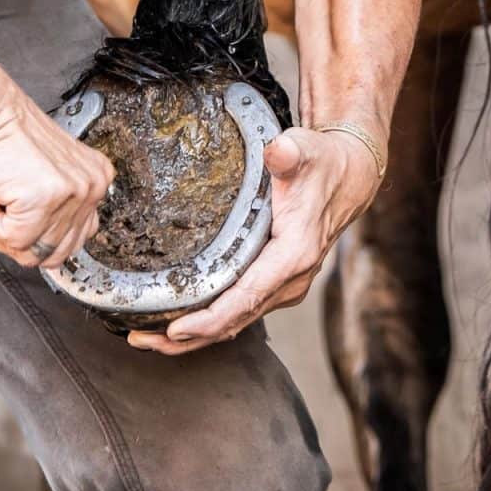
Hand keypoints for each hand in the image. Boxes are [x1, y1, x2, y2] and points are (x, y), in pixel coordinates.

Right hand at [0, 93, 113, 269]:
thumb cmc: (2, 138)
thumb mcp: (49, 175)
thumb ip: (62, 209)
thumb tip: (56, 246)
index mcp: (96, 180)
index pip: (76, 240)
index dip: (39, 232)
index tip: (22, 207)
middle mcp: (92, 187)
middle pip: (57, 253)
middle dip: (22, 238)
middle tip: (7, 206)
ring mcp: (71, 194)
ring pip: (34, 253)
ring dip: (4, 230)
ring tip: (1, 195)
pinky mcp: (43, 200)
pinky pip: (12, 240)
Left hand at [128, 124, 382, 354]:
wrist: (349, 176)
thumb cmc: (322, 164)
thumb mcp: (305, 150)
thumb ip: (288, 153)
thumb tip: (277, 151)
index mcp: (295, 254)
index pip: (248, 297)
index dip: (211, 318)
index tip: (176, 329)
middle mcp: (291, 280)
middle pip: (235, 321)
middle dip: (188, 337)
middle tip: (142, 340)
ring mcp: (285, 286)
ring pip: (236, 322)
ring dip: (194, 336)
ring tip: (147, 339)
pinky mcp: (276, 284)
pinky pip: (239, 311)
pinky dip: (208, 323)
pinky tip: (177, 324)